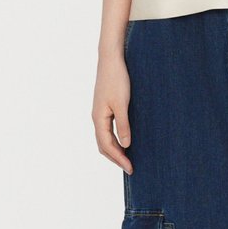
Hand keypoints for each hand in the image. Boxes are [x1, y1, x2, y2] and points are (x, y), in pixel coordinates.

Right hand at [93, 49, 132, 172]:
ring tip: (127, 158)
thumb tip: (126, 145)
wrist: (111, 59)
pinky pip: (107, 129)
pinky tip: (125, 140)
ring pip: (104, 138)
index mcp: (99, 118)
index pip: (107, 146)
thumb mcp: (122, 104)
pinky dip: (115, 140)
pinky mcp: (105, 107)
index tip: (130, 168)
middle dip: (116, 158)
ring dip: (115, 150)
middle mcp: (97, 117)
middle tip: (130, 168)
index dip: (119, 159)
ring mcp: (100, 113)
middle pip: (103, 145)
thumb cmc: (117, 79)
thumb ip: (124, 125)